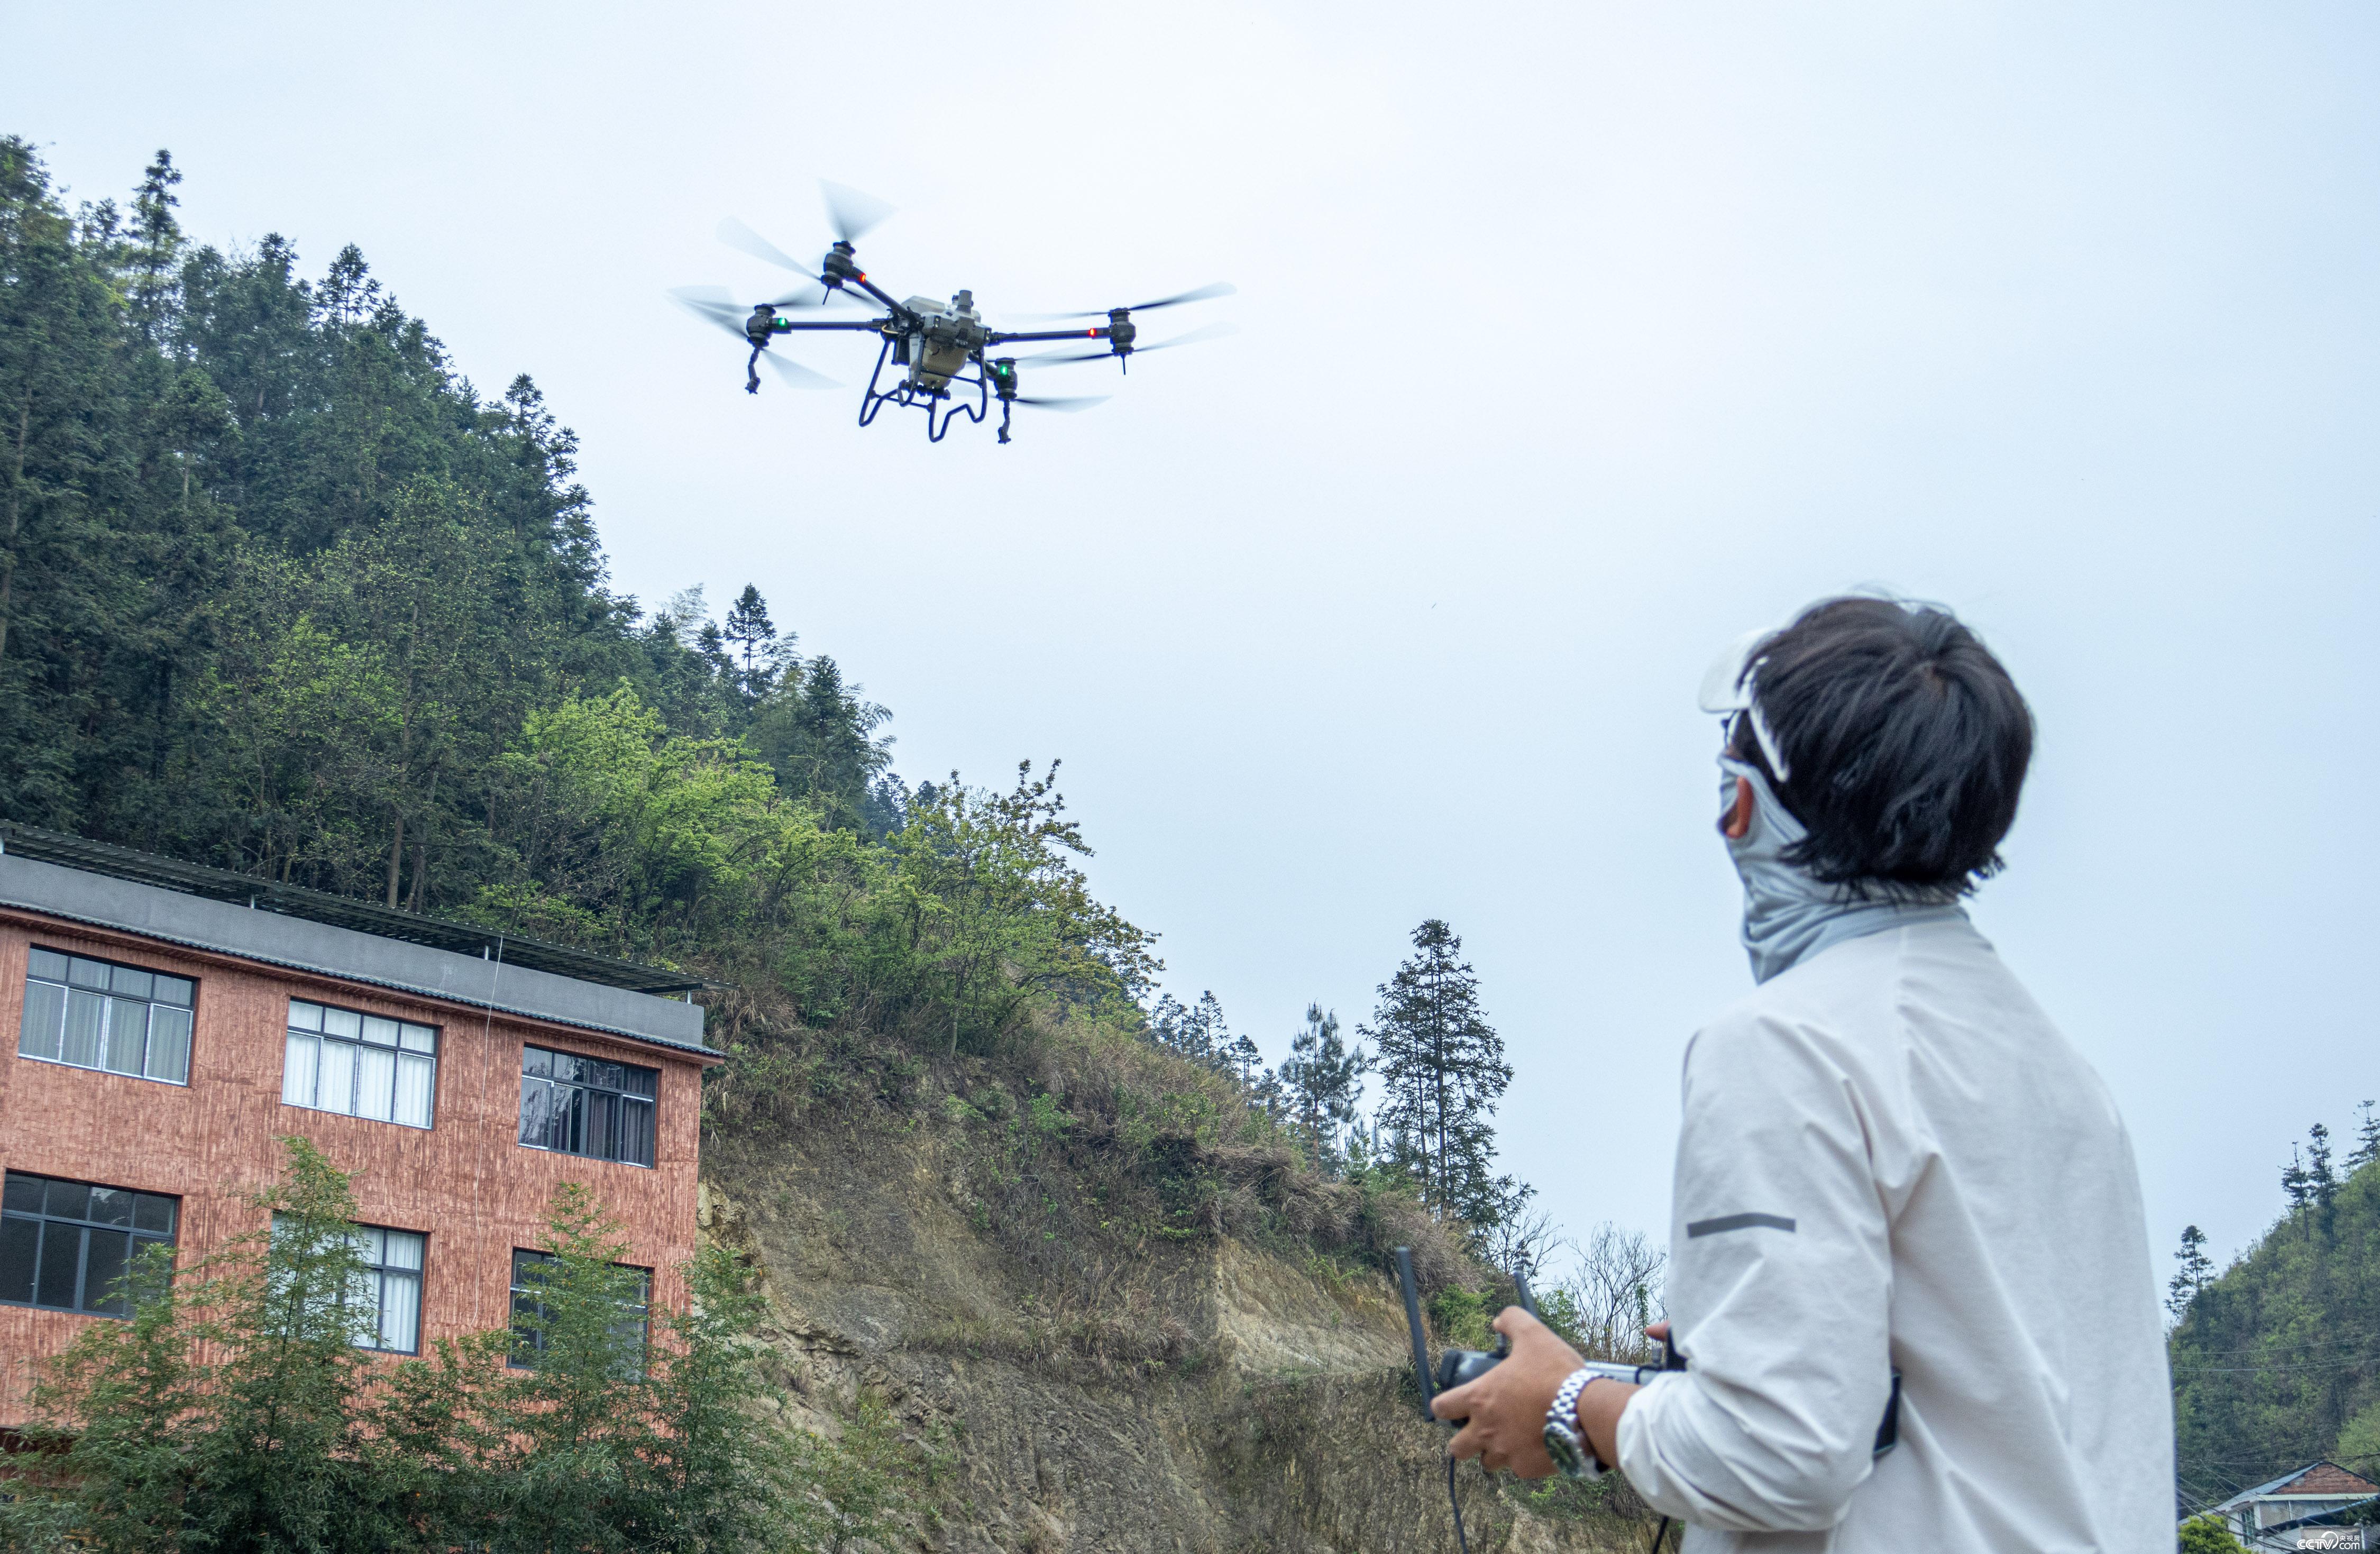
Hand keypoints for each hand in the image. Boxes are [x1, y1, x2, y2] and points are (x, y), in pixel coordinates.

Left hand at [1430, 1307, 1584, 1477]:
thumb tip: (1498, 1321)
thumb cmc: (1554, 1372)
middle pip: (1456, 1449)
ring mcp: (1506, 1453)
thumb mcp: (1533, 1334)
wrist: (1586, 1410)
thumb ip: (1511, 1321)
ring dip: (1494, 1452)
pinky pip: (1518, 1469)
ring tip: (1510, 1439)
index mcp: (1480, 1398)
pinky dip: (1523, 1460)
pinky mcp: (1527, 1469)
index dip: (1444, 1406)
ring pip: (1488, 1463)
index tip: (1453, 1405)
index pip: (1441, 1408)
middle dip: (1464, 1441)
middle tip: (1480, 1429)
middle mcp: (1486, 1430)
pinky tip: (1537, 1446)